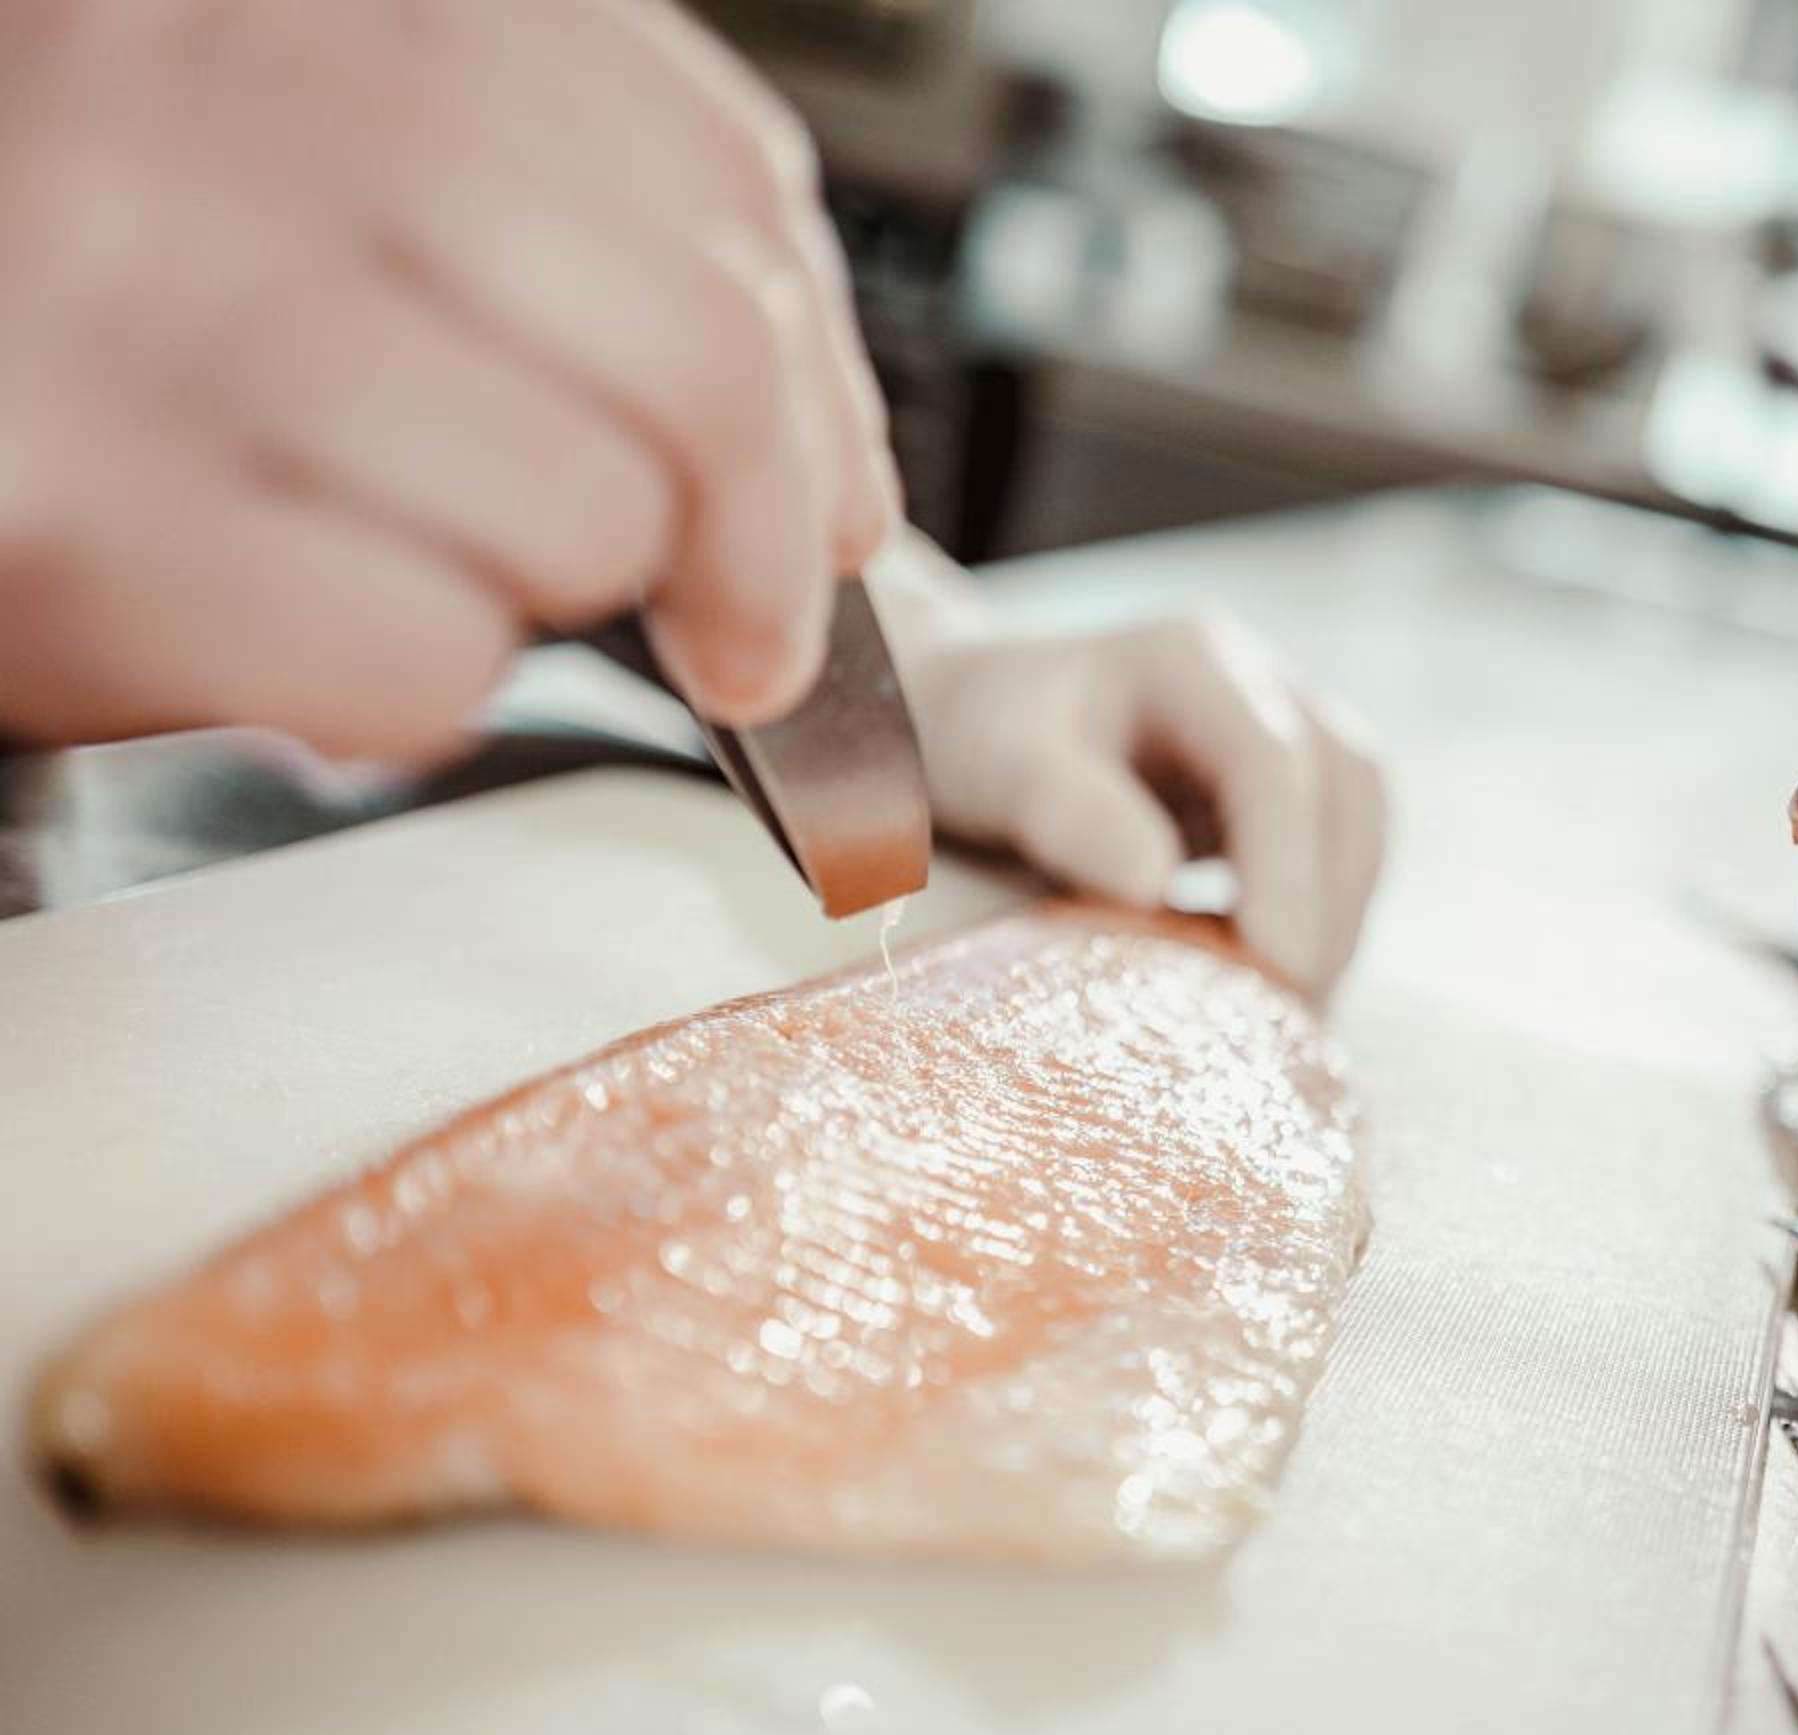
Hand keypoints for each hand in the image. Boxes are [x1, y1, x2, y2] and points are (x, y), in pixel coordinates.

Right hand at [0, 0, 898, 760]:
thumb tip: (807, 419)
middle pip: (698, 353)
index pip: (717, 169)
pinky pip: (418, 655)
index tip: (835, 490)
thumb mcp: (302, 143)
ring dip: (551, 594)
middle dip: (763, 534)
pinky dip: (411, 688)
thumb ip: (536, 185)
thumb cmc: (74, 275)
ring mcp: (158, 299)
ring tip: (421, 558)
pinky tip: (314, 623)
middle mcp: (242, 95)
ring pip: (581, 515)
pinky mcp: (90, 514)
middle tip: (747, 626)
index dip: (825, 378)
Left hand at [874, 540, 1386, 992]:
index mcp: (1192, 659)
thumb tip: (1154, 883)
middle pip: (1348, 788)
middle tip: (1288, 1014)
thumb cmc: (982, 740)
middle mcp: (1263, 683)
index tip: (1277, 968)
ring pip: (1361, 822)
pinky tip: (1271, 982)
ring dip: (1340, 919)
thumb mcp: (999, 765)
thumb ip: (1069, 811)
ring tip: (1287, 1010)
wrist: (977, 719)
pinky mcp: (1295, 788)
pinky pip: (1341, 851)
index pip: (1273, 762)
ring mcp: (1292, 728)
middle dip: (1329, 905)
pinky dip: (1322, 919)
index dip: (1288, 869)